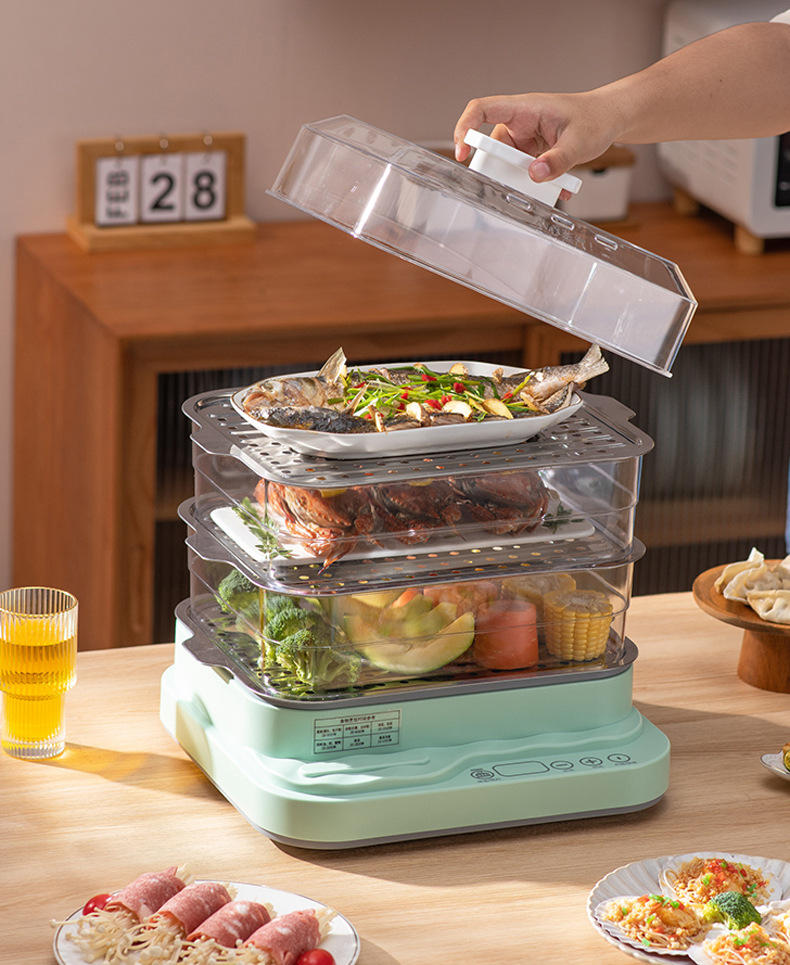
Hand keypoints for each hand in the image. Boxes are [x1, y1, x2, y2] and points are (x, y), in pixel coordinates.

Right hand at [453, 91, 619, 188]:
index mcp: (524, 108)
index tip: (462, 153)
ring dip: (519, 180)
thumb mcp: (580, 142)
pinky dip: (535, 183)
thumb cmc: (595, 119)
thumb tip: (534, 175)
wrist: (609, 119)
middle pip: (491, 146)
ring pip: (507, 163)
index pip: (481, 109)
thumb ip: (558, 160)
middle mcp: (520, 123)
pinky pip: (523, 170)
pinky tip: (556, 188)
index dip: (465, 128)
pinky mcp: (531, 153)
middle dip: (496, 169)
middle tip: (507, 187)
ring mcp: (524, 139)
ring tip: (542, 189)